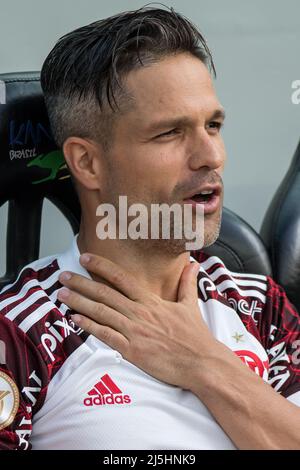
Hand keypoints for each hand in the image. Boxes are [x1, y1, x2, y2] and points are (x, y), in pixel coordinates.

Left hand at [57, 254, 217, 389]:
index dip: (101, 266)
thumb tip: (193, 263)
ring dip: (78, 302)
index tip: (85, 258)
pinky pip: (105, 335)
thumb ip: (187, 283)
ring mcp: (134, 331)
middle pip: (104, 293)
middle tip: (63, 275)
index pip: (121, 278)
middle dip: (81, 283)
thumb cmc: (195, 336)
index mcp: (151, 301)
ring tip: (61, 294)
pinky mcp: (132, 350)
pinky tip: (74, 319)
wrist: (201, 362)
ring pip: (101, 312)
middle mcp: (139, 313)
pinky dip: (89, 326)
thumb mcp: (190, 305)